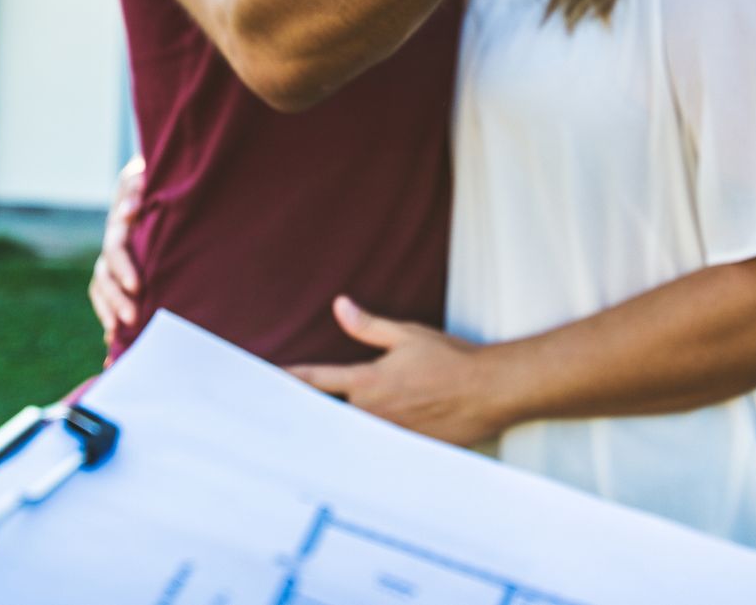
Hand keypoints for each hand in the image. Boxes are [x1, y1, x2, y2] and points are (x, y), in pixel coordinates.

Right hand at [88, 156, 145, 349]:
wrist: (149, 184)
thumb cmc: (152, 179)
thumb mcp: (143, 176)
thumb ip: (135, 188)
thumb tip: (130, 210)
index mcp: (118, 226)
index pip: (116, 251)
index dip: (123, 269)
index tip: (137, 286)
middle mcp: (110, 247)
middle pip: (105, 277)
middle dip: (116, 300)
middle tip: (133, 318)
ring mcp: (111, 262)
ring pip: (102, 291)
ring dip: (108, 312)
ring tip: (118, 335)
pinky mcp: (118, 274)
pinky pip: (106, 298)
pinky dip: (108, 317)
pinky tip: (113, 341)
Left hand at [288, 296, 516, 447]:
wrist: (489, 391)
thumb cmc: (451, 359)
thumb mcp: (407, 335)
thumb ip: (368, 326)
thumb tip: (340, 306)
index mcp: (368, 383)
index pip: (318, 381)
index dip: (289, 380)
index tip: (266, 380)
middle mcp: (373, 414)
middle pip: (329, 416)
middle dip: (310, 414)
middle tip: (283, 416)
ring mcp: (388, 436)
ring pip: (352, 434)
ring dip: (339, 429)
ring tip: (318, 433)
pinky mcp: (405, 450)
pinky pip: (377, 449)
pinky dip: (366, 446)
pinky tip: (361, 449)